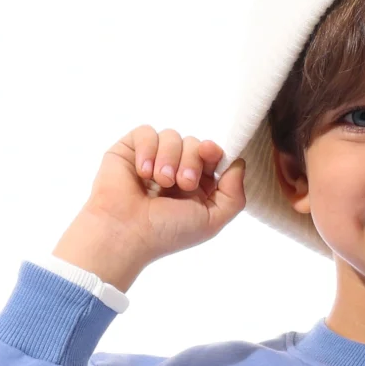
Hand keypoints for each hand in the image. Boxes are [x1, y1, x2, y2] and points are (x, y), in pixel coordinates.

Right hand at [52, 126, 246, 293]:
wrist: (126, 233)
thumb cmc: (166, 232)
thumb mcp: (212, 221)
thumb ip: (234, 195)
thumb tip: (239, 163)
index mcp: (195, 187)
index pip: (212, 156)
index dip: (214, 151)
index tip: (210, 154)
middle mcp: (175, 171)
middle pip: (194, 143)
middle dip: (192, 160)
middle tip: (182, 183)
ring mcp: (152, 159)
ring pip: (172, 136)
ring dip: (169, 158)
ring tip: (160, 182)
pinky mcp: (130, 150)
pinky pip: (147, 132)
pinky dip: (148, 149)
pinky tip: (142, 172)